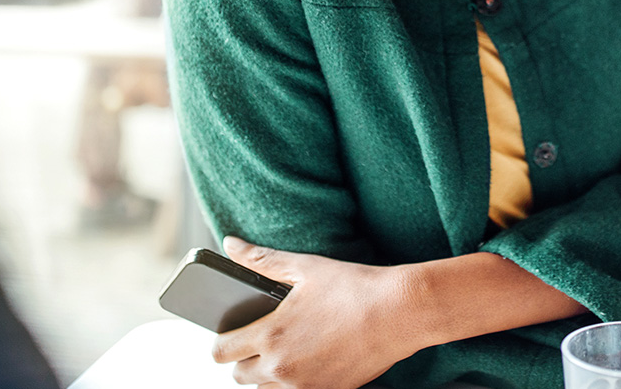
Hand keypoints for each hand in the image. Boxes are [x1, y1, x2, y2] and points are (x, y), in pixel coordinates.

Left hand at [211, 236, 418, 388]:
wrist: (400, 312)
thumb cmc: (354, 287)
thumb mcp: (304, 267)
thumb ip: (260, 259)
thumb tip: (230, 245)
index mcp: (270, 335)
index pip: (221, 351)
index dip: (222, 340)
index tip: (232, 331)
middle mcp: (282, 368)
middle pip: (238, 376)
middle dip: (244, 358)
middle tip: (262, 338)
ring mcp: (304, 387)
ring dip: (267, 375)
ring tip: (288, 349)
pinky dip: (295, 384)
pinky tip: (311, 361)